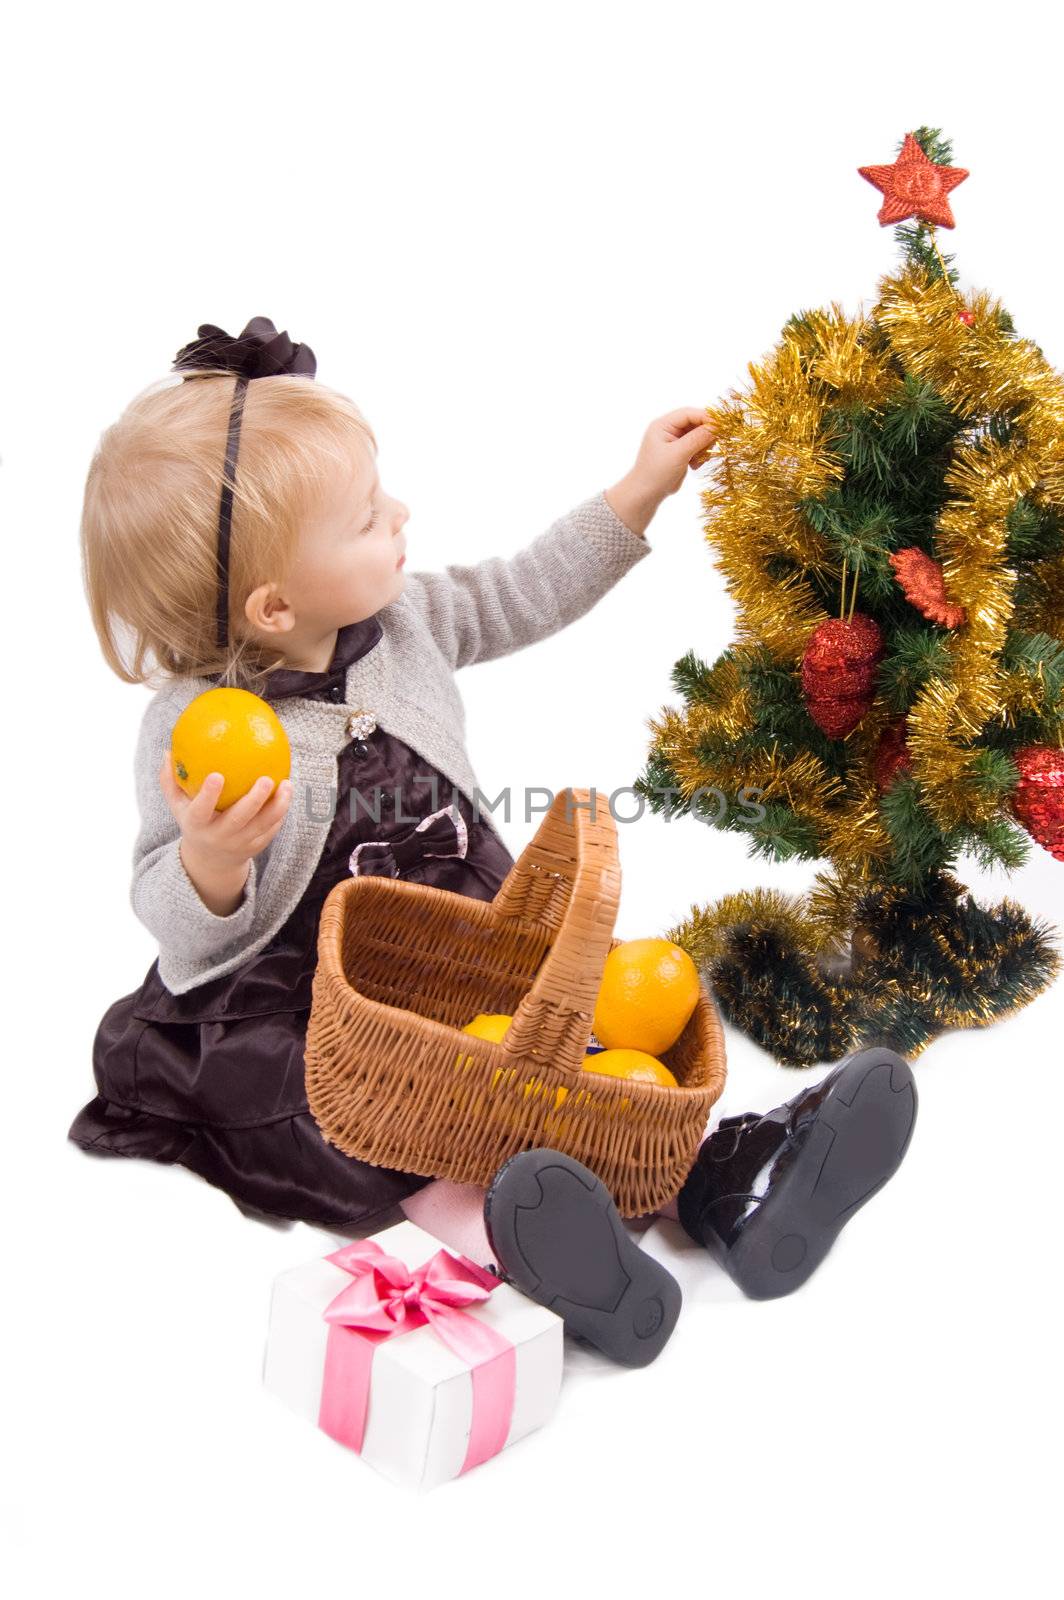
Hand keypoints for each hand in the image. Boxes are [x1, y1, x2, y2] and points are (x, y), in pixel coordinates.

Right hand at [159, 750, 291, 877]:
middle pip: (239, 819)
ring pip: (262, 825)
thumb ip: (170, 780)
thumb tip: (167, 751)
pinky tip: (287, 792)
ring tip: (287, 784)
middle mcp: (219, 836)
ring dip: (277, 805)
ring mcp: (240, 844)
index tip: (217, 774)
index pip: (201, 810)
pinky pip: (272, 829)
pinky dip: (280, 812)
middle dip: (253, 800)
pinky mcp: (256, 847)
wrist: (211, 860)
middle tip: (266, 778)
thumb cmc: (193, 821)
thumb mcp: (177, 805)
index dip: (208, 795)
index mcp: (197, 825)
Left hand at [604, 407, 716, 535]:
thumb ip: (697, 438)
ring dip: (703, 447)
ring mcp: (674, 441)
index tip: (721, 428)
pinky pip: (696, 447)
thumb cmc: (656, 473)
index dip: (706, 418)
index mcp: (663, 425)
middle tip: (712, 446)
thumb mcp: (678, 454)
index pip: (688, 413)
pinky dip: (700, 455)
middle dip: (706, 435)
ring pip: (698, 436)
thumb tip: (717, 426)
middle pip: (695, 423)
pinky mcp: (679, 453)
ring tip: (699, 460)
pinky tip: (695, 466)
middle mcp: (668, 430)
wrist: (645, 495)